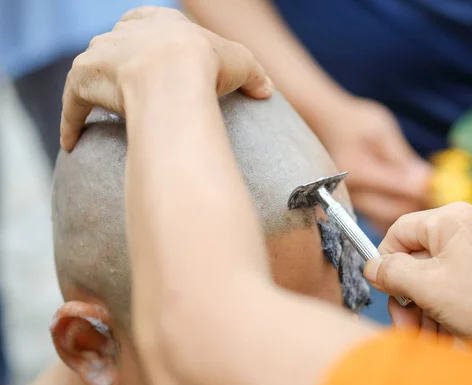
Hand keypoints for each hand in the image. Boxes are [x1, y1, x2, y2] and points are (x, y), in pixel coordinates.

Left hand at [60, 6, 273, 150]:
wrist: (174, 74)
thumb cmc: (208, 65)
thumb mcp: (244, 64)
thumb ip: (254, 75)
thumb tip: (266, 90)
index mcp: (159, 22)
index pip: (144, 20)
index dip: (144, 33)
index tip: (145, 46)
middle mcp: (124, 33)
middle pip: (114, 43)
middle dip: (118, 60)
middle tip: (127, 84)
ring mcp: (100, 54)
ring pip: (90, 70)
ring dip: (94, 88)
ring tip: (101, 110)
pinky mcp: (84, 80)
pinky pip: (72, 103)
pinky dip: (70, 122)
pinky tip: (70, 142)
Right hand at [312, 96, 430, 232]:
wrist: (330, 128)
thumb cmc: (356, 124)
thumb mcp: (382, 132)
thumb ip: (402, 159)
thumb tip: (426, 182)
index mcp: (360, 173)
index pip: (400, 191)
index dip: (424, 190)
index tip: (440, 184)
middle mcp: (353, 194)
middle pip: (395, 212)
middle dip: (418, 204)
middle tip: (435, 192)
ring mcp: (354, 204)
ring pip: (388, 222)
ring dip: (408, 213)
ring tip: (422, 197)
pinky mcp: (358, 208)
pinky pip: (381, 222)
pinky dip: (397, 217)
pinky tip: (408, 203)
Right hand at [363, 202, 471, 345]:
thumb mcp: (426, 287)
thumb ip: (391, 272)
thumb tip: (371, 266)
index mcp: (453, 217)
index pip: (400, 230)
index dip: (385, 261)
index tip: (383, 288)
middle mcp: (470, 223)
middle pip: (418, 255)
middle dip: (406, 292)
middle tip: (404, 321)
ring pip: (435, 272)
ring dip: (423, 304)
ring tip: (426, 333)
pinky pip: (455, 279)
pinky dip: (444, 303)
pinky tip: (444, 329)